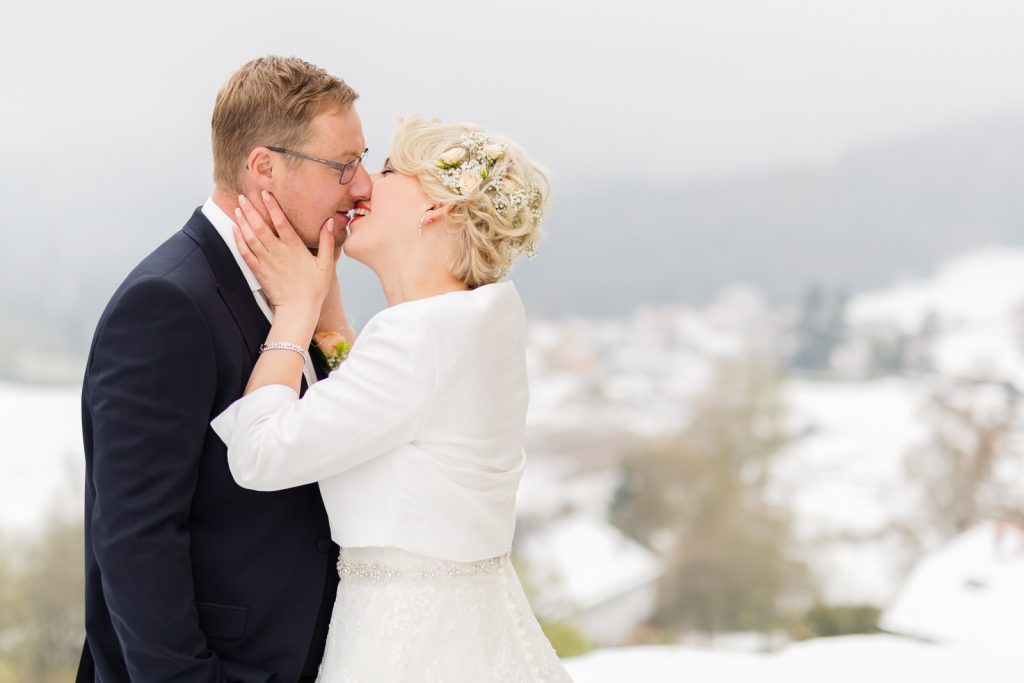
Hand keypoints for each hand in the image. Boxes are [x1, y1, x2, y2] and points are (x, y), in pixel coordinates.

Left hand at [232, 191, 335, 316]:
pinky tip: (235, 230)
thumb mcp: (326, 264)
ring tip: (237, 209)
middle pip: (260, 226)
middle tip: (243, 197)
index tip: (265, 193)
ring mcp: (266, 261)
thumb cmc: (314, 288)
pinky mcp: (258, 271)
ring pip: (250, 237)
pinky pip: (245, 252)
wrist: (298, 309)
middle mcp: (278, 252)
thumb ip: (327, 241)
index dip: (272, 206)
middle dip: (251, 210)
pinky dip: (239, 240)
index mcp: (294, 247)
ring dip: (243, 221)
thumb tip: (329, 222)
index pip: (280, 221)